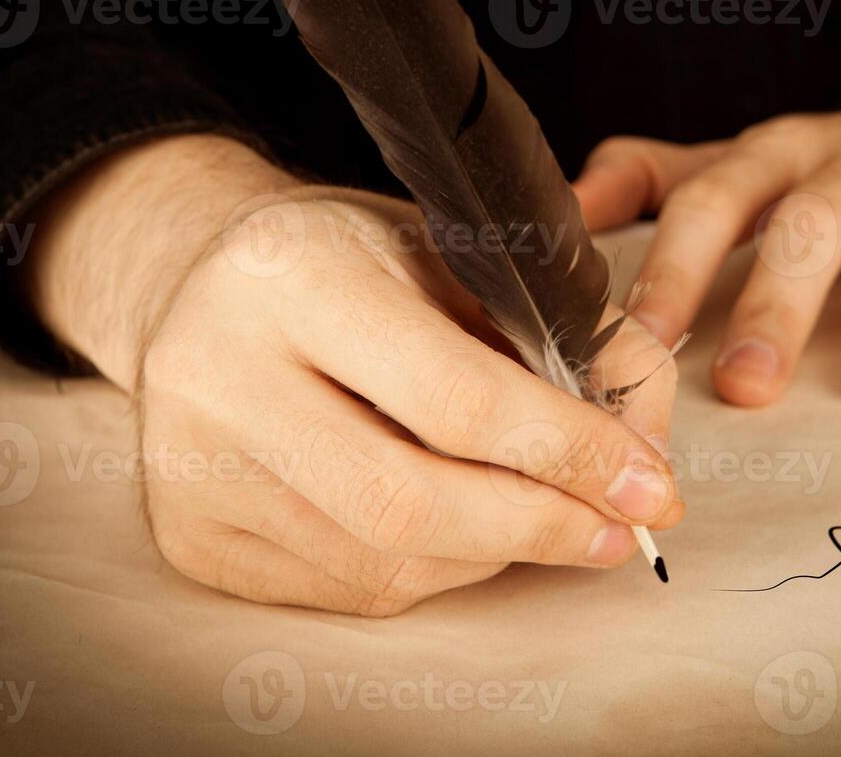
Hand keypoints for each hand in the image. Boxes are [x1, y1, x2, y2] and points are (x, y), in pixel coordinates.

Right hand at [24, 135, 680, 615]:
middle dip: (541, 527)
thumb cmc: (351, 261)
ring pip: (386, 562)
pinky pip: (350, 590)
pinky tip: (464, 528)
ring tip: (546, 516)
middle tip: (619, 531)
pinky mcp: (193, 539)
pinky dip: (435, 570)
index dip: (567, 451)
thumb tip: (644, 441)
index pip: (454, 394)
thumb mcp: (453, 250)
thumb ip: (555, 331)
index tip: (649, 482)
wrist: (205, 284)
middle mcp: (219, 374)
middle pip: (410, 503)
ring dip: (496, 554)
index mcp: (292, 276)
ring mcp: (191, 468)